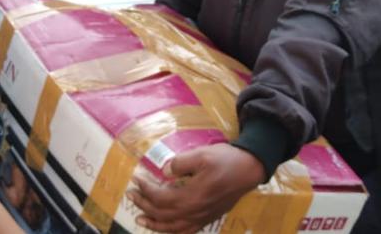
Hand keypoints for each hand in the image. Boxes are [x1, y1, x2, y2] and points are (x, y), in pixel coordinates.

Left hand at [127, 143, 265, 233]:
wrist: (250, 168)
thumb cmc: (227, 160)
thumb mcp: (202, 155)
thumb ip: (180, 163)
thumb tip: (165, 171)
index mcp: (192, 196)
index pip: (160, 198)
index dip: (145, 189)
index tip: (136, 178)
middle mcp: (195, 212)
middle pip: (162, 214)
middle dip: (143, 204)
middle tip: (130, 194)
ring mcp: (202, 217)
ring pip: (172, 227)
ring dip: (154, 223)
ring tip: (140, 218)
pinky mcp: (208, 218)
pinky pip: (186, 231)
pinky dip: (172, 231)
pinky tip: (165, 228)